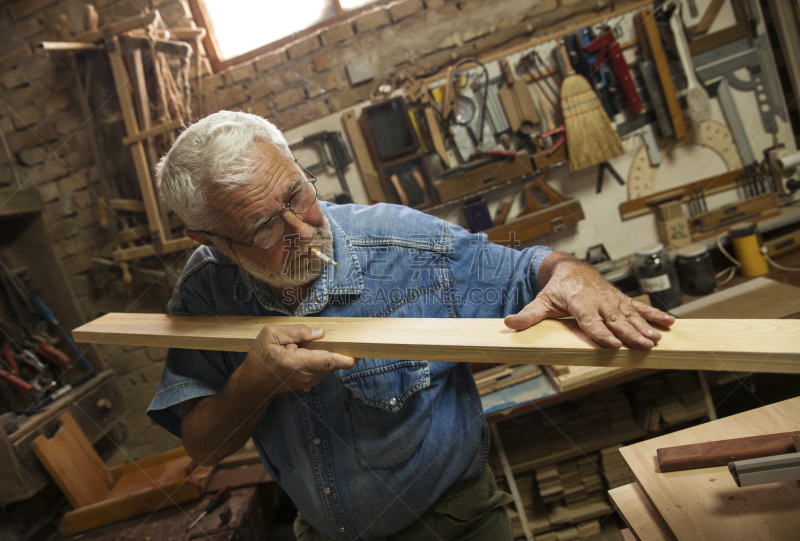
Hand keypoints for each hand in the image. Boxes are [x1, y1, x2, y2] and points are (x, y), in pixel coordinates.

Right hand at [248, 324, 357, 391]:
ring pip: (328, 363)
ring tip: (298, 349)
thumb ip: (297, 331)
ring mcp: (310, 381)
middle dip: (333, 348)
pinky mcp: (311, 382)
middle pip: (333, 361)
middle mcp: (307, 376)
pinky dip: (318, 358)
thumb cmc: (260, 358)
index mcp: (297, 363)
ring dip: (322, 353)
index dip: (347, 356)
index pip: (329, 361)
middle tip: (317, 339)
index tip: (360, 350)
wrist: (254, 383)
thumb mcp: (271, 335)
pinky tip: (300, 355)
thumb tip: (320, 333)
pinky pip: (323, 367)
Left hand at [504, 253, 674, 349]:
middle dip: (630, 334)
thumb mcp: (542, 301)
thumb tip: (509, 324)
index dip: (601, 333)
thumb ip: (529, 315)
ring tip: (657, 340)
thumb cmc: (557, 289)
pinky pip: (640, 307)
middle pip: (616, 320)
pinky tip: (670, 323)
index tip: (611, 345)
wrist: (571, 269)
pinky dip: (655, 314)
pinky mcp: (621, 300)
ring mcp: (613, 300)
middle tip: (643, 346)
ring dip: (645, 328)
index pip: (591, 321)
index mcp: (580, 303)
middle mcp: (599, 301)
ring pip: (631, 315)